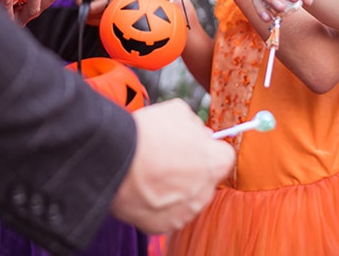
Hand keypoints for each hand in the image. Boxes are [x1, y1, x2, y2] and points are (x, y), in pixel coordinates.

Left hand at [69, 0, 127, 23]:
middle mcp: (112, 0)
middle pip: (90, 7)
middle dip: (80, 2)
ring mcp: (113, 12)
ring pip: (91, 15)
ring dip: (85, 8)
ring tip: (88, 1)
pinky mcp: (110, 20)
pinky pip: (93, 22)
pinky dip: (88, 15)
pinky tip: (90, 8)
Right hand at [110, 99, 234, 233]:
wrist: (115, 160)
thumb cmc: (148, 135)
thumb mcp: (178, 112)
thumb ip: (195, 124)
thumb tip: (197, 132)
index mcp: (215, 163)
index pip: (223, 156)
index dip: (207, 148)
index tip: (194, 144)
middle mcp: (205, 193)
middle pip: (203, 180)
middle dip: (190, 170)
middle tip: (166, 158)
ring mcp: (184, 213)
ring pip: (184, 199)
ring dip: (172, 189)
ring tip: (149, 172)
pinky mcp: (161, 226)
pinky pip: (163, 214)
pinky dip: (154, 204)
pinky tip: (141, 188)